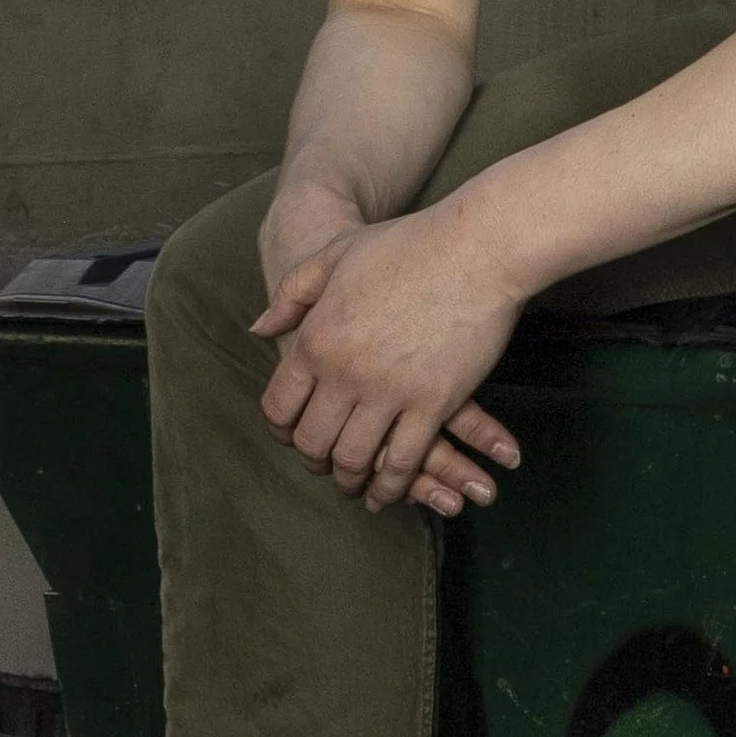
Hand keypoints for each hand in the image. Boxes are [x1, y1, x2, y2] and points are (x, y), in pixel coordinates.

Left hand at [253, 201, 522, 516]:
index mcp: (315, 340)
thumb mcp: (335, 255)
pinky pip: (406, 459)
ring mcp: (389, 392)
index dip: (282, 429)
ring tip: (357, 485)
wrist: (476, 248)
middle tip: (327, 466)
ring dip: (353, 480)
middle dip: (316, 461)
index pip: (280, 406)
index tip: (293, 437)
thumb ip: (293, 294)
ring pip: (357, 458)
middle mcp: (344, 373)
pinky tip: (391, 491)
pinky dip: (394, 484)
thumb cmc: (407, 245)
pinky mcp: (432, 404)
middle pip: (314, 441)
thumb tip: (259, 328)